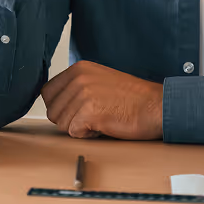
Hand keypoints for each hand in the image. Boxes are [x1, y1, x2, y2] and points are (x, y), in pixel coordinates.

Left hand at [40, 62, 162, 139]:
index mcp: (79, 68)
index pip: (47, 92)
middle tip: (92, 116)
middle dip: (69, 120)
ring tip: (101, 119)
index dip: (60, 107)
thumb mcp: (99, 80)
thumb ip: (76, 87)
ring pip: (62, 124)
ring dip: (80, 128)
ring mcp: (83, 94)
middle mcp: (78, 78)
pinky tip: (104, 126)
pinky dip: (88, 135)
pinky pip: (74, 133)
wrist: (156, 106)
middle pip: (52, 110)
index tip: (76, 111)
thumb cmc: (132, 98)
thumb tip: (54, 104)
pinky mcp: (89, 112)